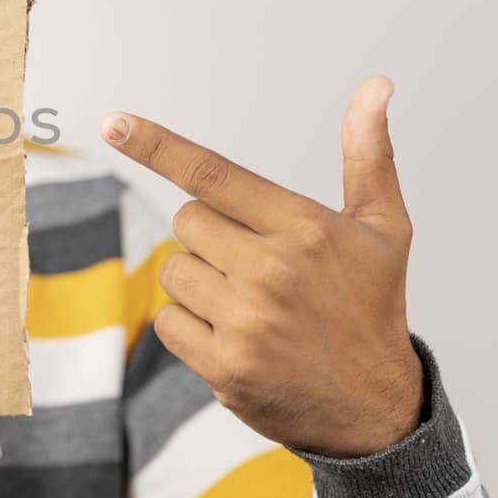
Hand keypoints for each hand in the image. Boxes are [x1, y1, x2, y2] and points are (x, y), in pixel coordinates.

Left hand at [101, 76, 422, 457]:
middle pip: (187, 221)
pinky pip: (168, 320)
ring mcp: (247, 323)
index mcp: (306, 229)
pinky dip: (190, 325)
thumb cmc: (372, 306)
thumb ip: (367, 154)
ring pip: (174, 270)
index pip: (214, 174)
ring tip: (252, 304)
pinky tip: (235, 336)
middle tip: (256, 263)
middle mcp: (273, 272)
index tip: (114, 123)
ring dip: (200, 281)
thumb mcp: (384, 228)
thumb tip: (375, 86)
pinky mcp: (225, 367)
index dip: (157, 145)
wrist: (377, 410)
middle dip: (211, 234)